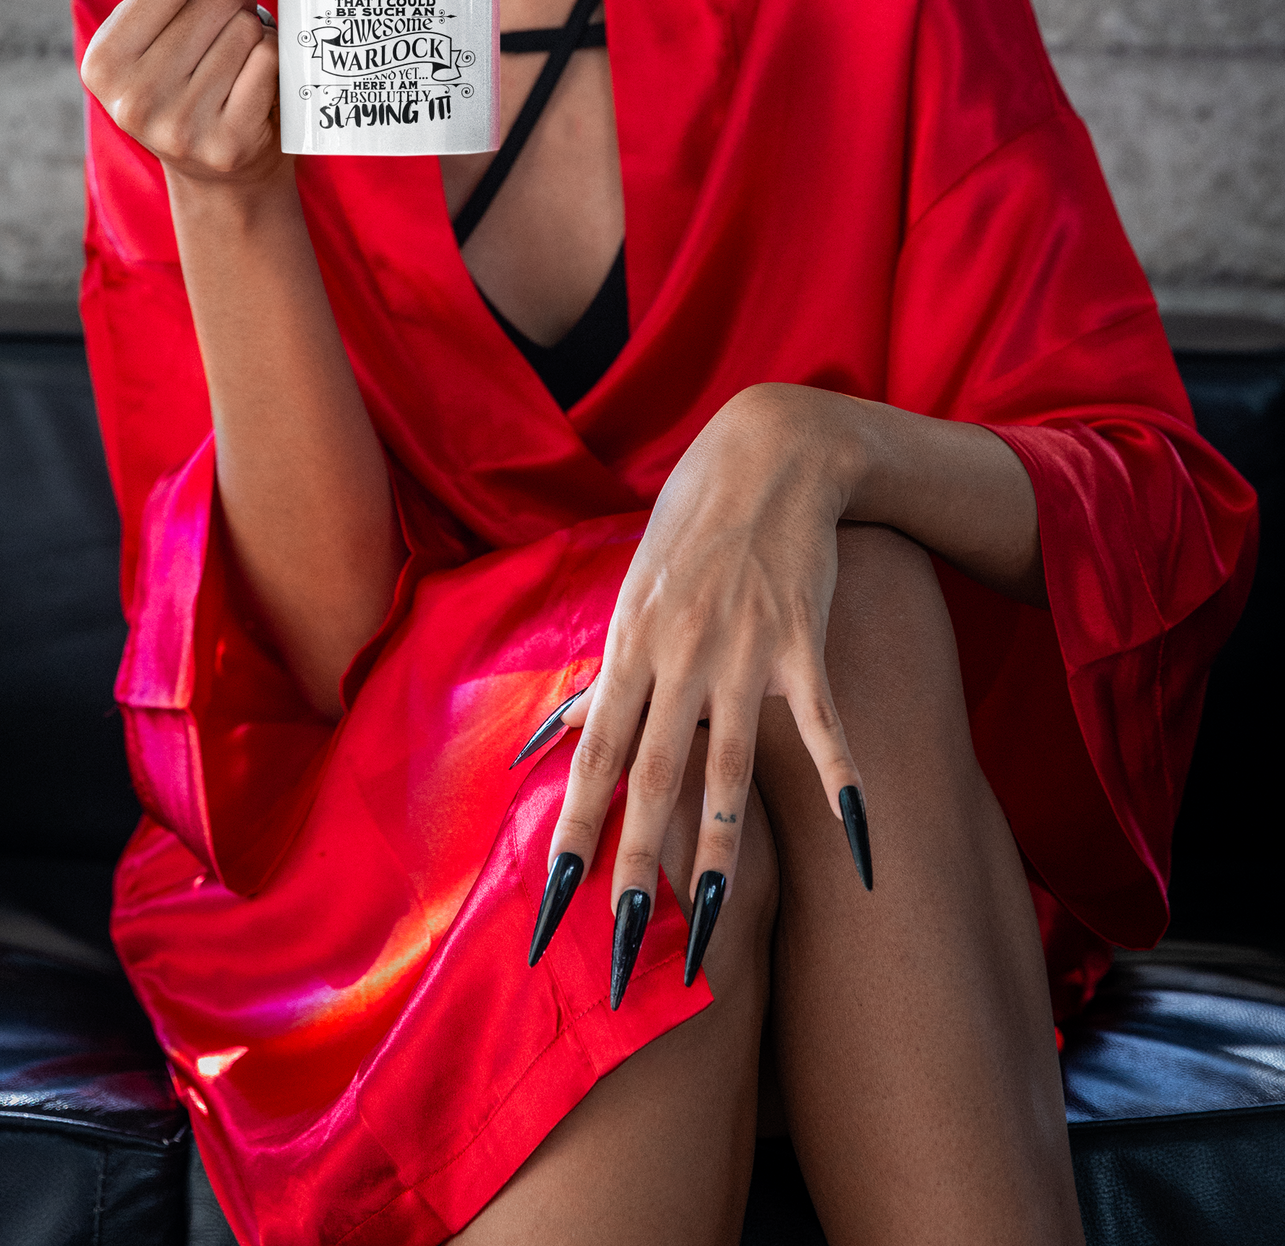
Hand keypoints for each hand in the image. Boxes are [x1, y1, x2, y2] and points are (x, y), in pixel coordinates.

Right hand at [80, 0, 281, 188]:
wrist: (222, 175)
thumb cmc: (196, 74)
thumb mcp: (176, 11)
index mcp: (104, 57)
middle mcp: (129, 97)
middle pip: (218, 1)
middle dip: (240, 5)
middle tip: (234, 32)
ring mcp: (176, 127)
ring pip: (248, 31)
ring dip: (259, 36)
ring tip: (242, 63)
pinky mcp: (225, 146)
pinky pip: (270, 65)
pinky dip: (277, 63)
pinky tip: (261, 84)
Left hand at [531, 385, 873, 995]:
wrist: (766, 457)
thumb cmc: (691, 529)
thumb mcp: (632, 596)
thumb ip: (602, 678)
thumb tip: (546, 739)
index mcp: (630, 649)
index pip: (594, 760)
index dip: (574, 832)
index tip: (553, 901)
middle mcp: (678, 658)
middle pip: (651, 780)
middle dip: (634, 868)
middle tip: (620, 946)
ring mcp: (742, 654)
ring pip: (728, 770)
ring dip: (720, 853)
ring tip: (712, 928)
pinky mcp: (803, 646)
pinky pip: (822, 729)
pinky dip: (841, 785)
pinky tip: (859, 846)